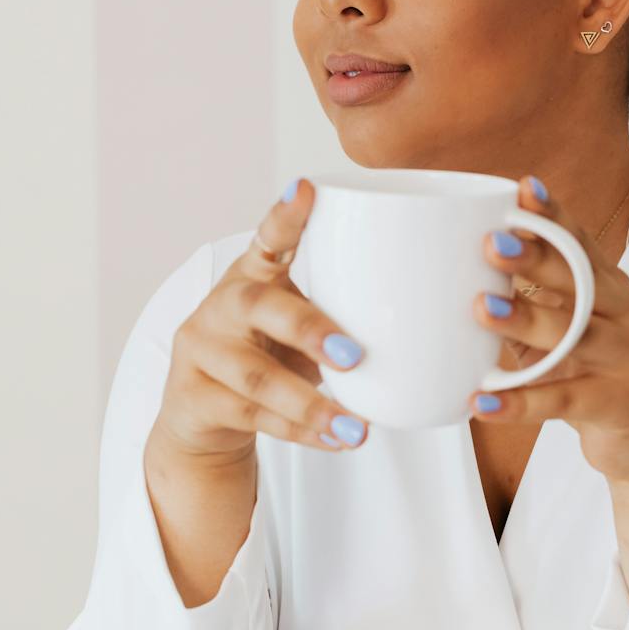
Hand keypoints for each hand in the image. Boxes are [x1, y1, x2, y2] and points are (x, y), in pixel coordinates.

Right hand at [153, 178, 368, 462]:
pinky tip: (336, 440)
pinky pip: (252, 418)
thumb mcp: (297, 326)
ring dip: (311, 405)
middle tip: (354, 355)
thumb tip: (435, 323)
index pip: (267, 237)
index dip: (286, 215)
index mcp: (252, 275)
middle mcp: (221, 305)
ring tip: (357, 429)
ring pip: (255, 377)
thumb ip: (341, 315)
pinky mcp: (193, 398)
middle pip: (258, 307)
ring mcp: (201, 352)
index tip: (308, 189)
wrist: (202, 416)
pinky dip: (300, 432)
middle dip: (308, 329)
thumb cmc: (270, 355)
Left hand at [470, 176, 628, 486]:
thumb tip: (462, 276)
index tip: (523, 189)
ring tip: (481, 308)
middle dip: (537, 257)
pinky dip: (521, 402)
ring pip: (574, 335)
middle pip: (581, 281)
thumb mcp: (571, 332)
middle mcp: (623, 317)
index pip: (582, 243)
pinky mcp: (613, 404)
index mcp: (610, 290)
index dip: (554, 216)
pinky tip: (484, 401)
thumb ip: (532, 304)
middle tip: (491, 243)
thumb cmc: (597, 376)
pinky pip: (562, 400)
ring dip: (525, 320)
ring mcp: (623, 360)